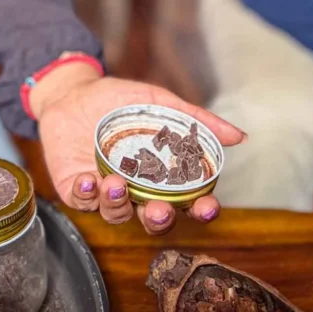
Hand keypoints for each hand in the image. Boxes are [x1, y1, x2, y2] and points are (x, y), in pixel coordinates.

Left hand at [32, 65, 245, 234]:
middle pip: (153, 219)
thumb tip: (238, 136)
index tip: (208, 205)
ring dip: (118, 204)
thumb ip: (196, 121)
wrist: (73, 91)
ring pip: (116, 214)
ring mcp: (105, 191)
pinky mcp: (75, 187)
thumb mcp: (160, 103)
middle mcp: (135, 191)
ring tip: (116, 183)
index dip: (200, 209)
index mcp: (160, 176)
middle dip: (159, 220)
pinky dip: (85, 193)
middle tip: (160, 210)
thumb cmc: (120, 101)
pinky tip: (88, 178)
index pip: (187, 202)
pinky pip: (81, 200)